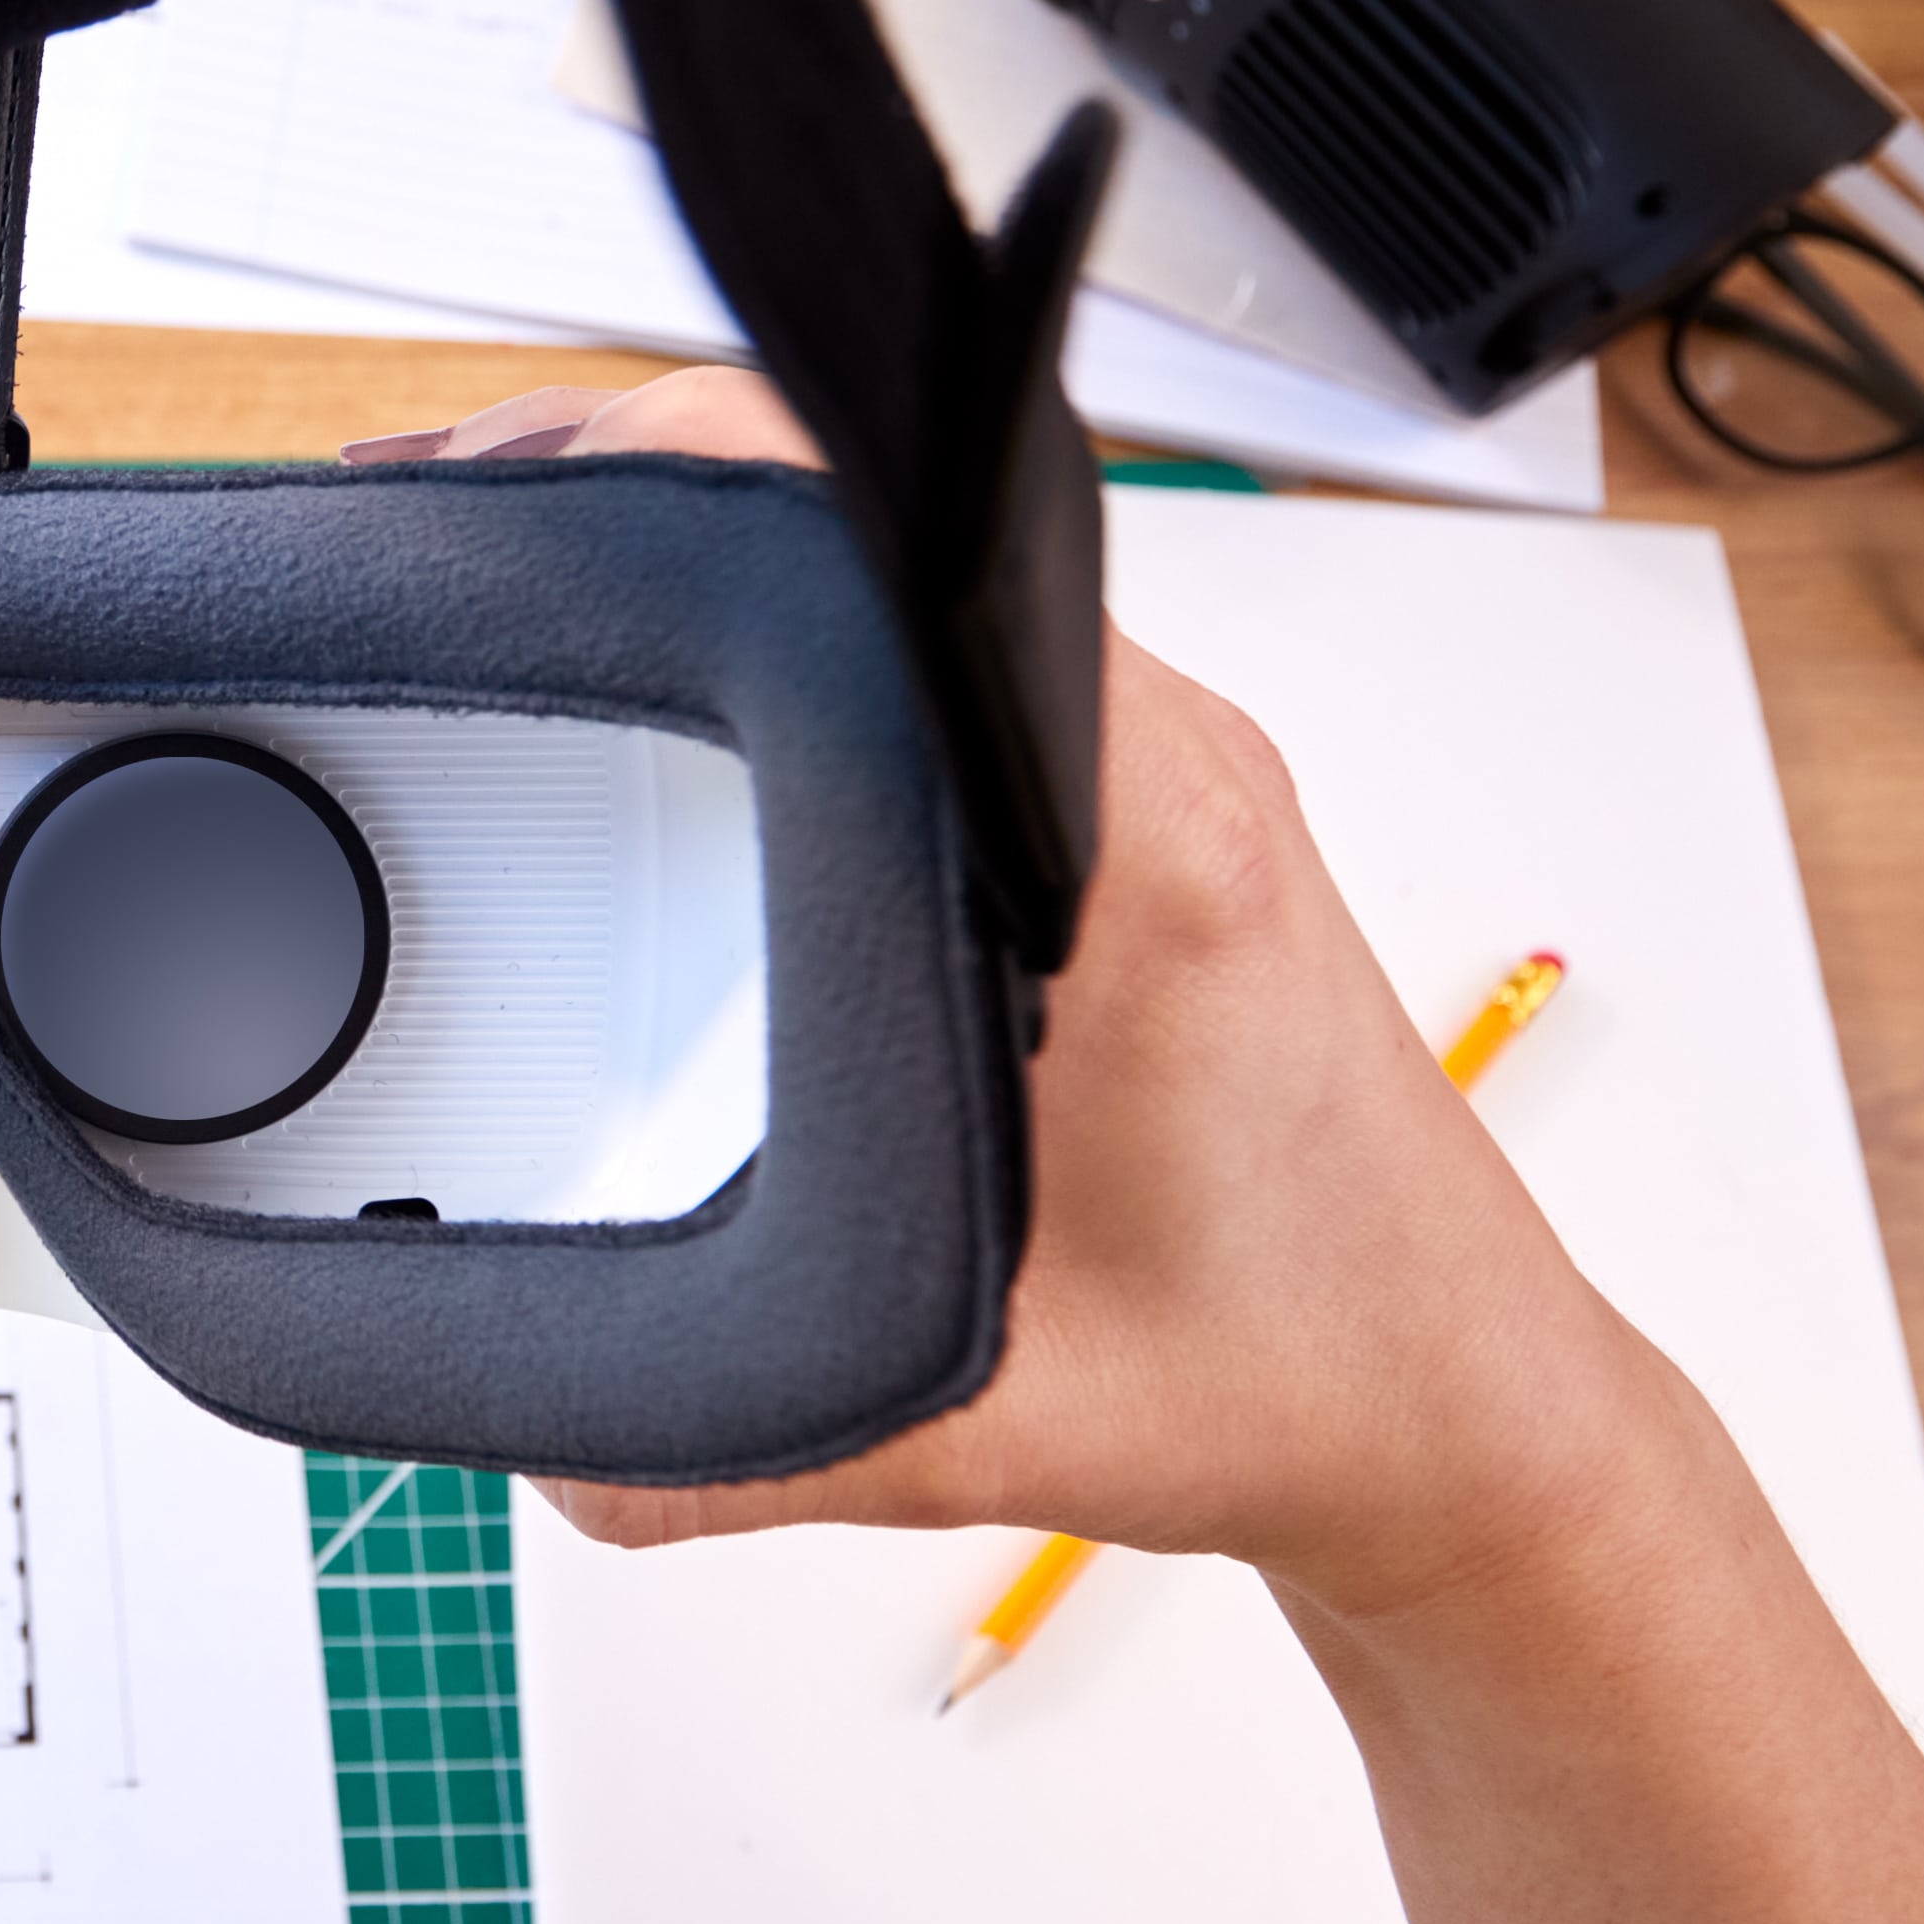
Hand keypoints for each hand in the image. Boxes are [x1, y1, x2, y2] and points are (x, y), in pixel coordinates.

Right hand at [360, 375, 1665, 1617]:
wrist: (1461, 1411)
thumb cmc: (1305, 1375)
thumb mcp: (973, 1430)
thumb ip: (726, 1456)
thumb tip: (540, 1445)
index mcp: (1138, 846)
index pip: (896, 544)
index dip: (691, 467)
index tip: (533, 475)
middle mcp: (1170, 762)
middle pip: (882, 505)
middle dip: (650, 484)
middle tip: (462, 518)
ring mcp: (1170, 762)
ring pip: (921, 555)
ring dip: (738, 543)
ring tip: (546, 571)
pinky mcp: (1157, 796)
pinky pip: (962, 638)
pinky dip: (820, 625)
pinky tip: (706, 688)